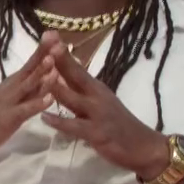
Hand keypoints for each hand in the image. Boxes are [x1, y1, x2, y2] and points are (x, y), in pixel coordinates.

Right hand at [0, 33, 58, 169]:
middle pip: (30, 68)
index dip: (42, 50)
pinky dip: (38, 103)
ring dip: (40, 72)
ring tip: (53, 58)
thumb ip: (26, 92)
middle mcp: (11, 88)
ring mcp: (10, 102)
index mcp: (12, 83)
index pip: (29, 64)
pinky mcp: (9, 118)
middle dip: (43, 53)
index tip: (54, 34)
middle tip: (56, 37)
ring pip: (28, 85)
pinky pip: (26, 109)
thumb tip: (44, 80)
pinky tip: (50, 98)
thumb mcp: (8, 101)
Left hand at [40, 39, 170, 180]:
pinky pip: (75, 126)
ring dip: (57, 88)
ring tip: (39, 77)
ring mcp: (97, 114)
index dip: (62, 53)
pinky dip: (60, 122)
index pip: (77, 68)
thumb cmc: (119, 126)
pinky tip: (45, 117)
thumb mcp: (100, 104)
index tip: (49, 35)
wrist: (144, 147)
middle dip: (60, 61)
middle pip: (76, 76)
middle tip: (46, 45)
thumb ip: (81, 92)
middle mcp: (97, 97)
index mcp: (96, 89)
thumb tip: (60, 77)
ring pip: (73, 99)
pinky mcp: (97, 133)